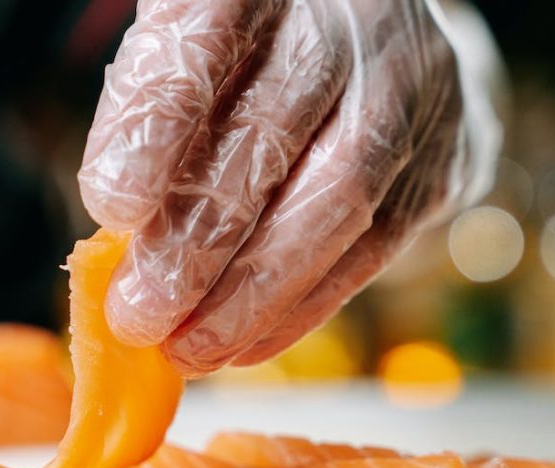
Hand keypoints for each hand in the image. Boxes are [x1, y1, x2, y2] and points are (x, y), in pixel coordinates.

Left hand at [78, 0, 499, 376]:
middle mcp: (350, 22)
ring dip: (251, 294)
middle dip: (198, 241)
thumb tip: (120, 230)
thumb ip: (151, 113)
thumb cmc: (257, 54)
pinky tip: (239, 345)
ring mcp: (411, 87)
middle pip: (273, 132)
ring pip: (337, 199)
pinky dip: (299, 308)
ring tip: (184, 348)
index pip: (206, 40)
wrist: (381, 38)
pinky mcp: (443, 159)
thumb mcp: (186, 46)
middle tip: (138, 314)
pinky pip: (373, 248)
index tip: (110, 205)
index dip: (158, 125)